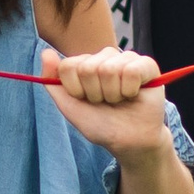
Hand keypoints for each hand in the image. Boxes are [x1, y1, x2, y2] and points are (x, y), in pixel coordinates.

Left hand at [41, 41, 172, 154]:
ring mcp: (126, 58)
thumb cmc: (100, 123)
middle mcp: (105, 57)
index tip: (85, 100)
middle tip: (106, 103)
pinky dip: (130, 90)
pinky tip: (133, 95)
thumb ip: (53, 81)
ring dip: (113, 94)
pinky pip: (131, 70)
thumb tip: (45, 52)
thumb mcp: (70, 106)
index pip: (68, 66)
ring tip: (120, 100)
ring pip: (109, 69)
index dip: (75, 90)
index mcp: (85, 63)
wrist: (128, 142)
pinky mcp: (147, 64)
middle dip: (95, 94)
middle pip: (87, 68)